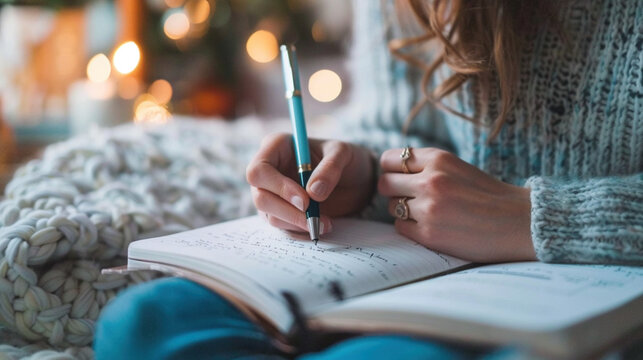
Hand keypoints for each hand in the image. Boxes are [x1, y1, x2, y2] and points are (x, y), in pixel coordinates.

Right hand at [247, 133, 374, 233]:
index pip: (259, 170)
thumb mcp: (343, 153)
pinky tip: (321, 226)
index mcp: (276, 147)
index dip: (279, 187)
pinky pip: (283, 226)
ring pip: (270, 216)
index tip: (305, 200)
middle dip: (287, 211)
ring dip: (297, 224)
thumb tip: (313, 193)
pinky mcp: (281, 212)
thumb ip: (330, 167)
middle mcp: (268, 171)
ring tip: (326, 223)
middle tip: (314, 218)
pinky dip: (301, 230)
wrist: (354, 180)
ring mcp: (272, 193)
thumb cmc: (344, 158)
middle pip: (260, 197)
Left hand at [378, 147, 535, 262]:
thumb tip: (389, 170)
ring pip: (391, 207)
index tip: (400, 178)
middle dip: (393, 191)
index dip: (391, 170)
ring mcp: (428, 208)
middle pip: (384, 184)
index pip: (389, 159)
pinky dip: (412, 229)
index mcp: (438, 159)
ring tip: (429, 213)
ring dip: (404, 211)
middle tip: (411, 198)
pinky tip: (433, 227)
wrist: (520, 222)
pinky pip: (401, 228)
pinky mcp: (429, 234)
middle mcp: (430, 180)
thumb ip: (425, 166)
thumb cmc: (487, 195)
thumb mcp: (456, 167)